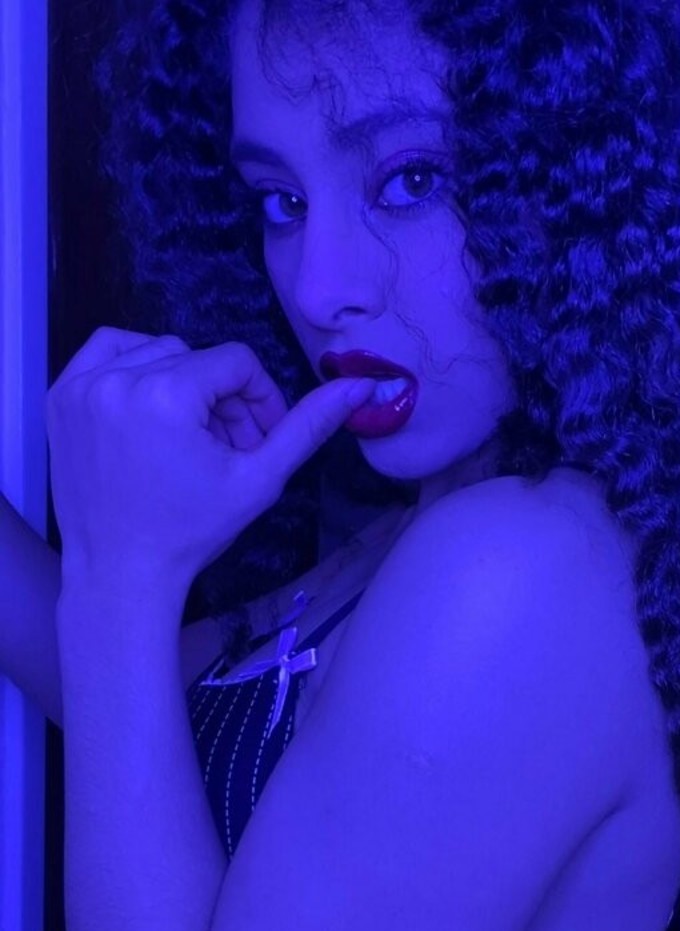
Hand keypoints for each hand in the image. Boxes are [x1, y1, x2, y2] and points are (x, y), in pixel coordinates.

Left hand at [45, 326, 373, 586]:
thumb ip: (306, 428)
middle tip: (225, 451)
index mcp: (167, 396)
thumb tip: (358, 386)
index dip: (259, 399)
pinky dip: (134, 369)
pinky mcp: (62, 396)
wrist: (122, 571)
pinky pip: (108, 350)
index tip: (258, 440)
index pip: (236, 362)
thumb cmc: (190, 533)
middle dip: (220, 400)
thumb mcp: (259, 480)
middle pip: (198, 359)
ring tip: (187, 437)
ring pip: (156, 351)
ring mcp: (83, 386)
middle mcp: (119, 380)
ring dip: (180, 384)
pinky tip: (149, 411)